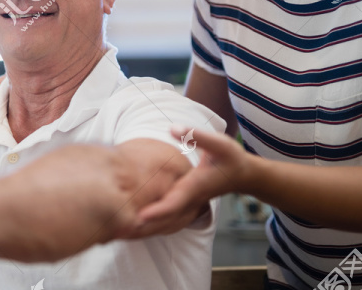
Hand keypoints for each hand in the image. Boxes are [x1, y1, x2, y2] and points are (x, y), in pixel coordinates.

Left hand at [128, 127, 252, 237]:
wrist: (243, 175)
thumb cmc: (231, 157)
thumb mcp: (219, 142)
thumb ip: (196, 136)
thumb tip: (172, 129)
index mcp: (194, 186)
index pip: (174, 203)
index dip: (159, 211)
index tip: (140, 217)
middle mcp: (189, 198)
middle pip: (165, 217)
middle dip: (144, 225)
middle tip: (119, 232)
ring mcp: (186, 202)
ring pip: (165, 219)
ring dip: (145, 226)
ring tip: (119, 231)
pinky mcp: (184, 201)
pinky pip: (166, 214)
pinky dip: (150, 219)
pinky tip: (132, 220)